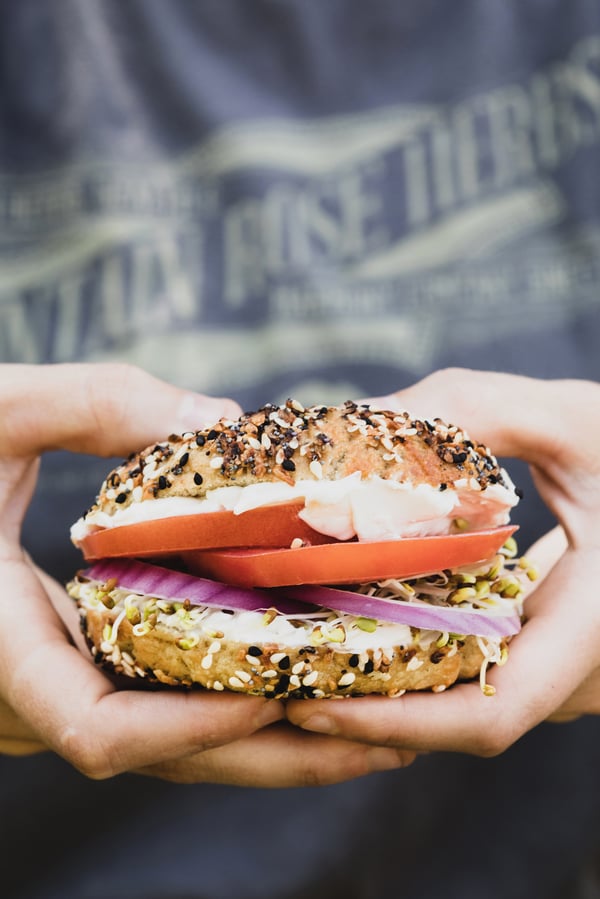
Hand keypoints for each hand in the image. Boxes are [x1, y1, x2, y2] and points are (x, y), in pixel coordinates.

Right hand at [0, 363, 412, 784]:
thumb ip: (96, 403)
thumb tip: (222, 418)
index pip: (101, 734)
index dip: (197, 728)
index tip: (287, 693)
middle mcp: (27, 692)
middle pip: (164, 757)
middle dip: (274, 755)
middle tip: (386, 741)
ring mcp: (52, 687)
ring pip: (167, 743)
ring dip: (267, 738)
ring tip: (372, 717)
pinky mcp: (73, 665)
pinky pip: (158, 703)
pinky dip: (229, 698)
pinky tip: (298, 668)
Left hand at [288, 368, 599, 755]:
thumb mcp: (577, 420)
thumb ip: (474, 411)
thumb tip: (361, 419)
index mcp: (595, 632)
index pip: (492, 715)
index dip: (395, 723)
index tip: (308, 702)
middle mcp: (582, 669)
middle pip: (460, 719)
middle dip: (369, 709)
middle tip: (280, 674)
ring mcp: (569, 665)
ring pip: (467, 699)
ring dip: (389, 686)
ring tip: (305, 648)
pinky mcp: (554, 645)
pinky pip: (481, 670)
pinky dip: (421, 656)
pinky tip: (369, 617)